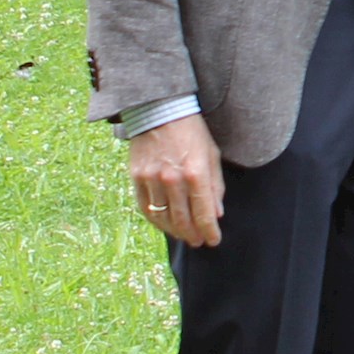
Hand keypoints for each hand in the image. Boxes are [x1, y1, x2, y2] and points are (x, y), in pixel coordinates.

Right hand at [127, 113, 225, 247]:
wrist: (160, 111)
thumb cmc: (192, 132)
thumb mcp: (212, 155)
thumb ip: (215, 186)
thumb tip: (216, 214)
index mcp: (196, 172)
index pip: (204, 213)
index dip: (210, 231)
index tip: (214, 240)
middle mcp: (173, 179)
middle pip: (183, 220)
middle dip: (193, 235)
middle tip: (199, 242)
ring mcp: (152, 179)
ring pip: (163, 218)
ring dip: (175, 231)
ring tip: (184, 236)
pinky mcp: (137, 177)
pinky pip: (146, 208)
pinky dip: (156, 220)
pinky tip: (165, 224)